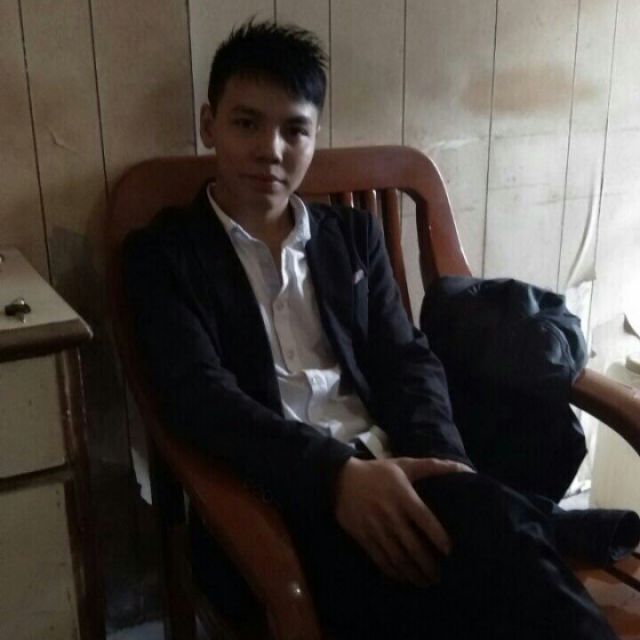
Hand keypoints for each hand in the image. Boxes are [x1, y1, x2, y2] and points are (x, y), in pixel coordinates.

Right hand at [334, 456, 472, 585]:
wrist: (339, 478)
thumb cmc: (377, 472)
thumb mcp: (404, 465)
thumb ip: (433, 467)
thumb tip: (464, 469)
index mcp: (403, 496)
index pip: (424, 520)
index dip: (439, 537)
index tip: (450, 551)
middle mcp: (390, 514)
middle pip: (413, 545)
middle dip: (428, 565)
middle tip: (441, 576)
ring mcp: (375, 527)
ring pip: (398, 557)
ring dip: (413, 573)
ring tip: (426, 582)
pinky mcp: (363, 537)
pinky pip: (381, 559)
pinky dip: (394, 572)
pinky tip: (404, 577)